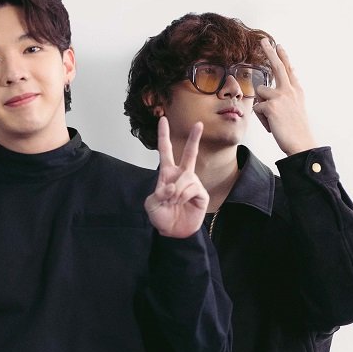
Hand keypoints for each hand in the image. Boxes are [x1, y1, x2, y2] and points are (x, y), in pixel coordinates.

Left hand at [146, 117, 208, 237]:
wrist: (172, 231)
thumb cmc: (161, 216)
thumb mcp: (151, 204)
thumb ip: (159, 193)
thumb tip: (173, 186)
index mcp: (167, 173)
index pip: (165, 151)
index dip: (164, 136)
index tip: (163, 120)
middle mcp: (182, 175)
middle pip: (189, 153)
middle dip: (194, 138)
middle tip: (199, 124)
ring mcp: (193, 183)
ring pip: (185, 179)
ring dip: (175, 193)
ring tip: (173, 202)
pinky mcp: (201, 193)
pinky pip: (191, 189)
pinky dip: (183, 197)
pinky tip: (182, 203)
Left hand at [252, 38, 316, 155]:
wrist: (301, 142)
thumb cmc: (295, 128)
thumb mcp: (295, 107)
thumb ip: (288, 95)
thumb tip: (279, 85)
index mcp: (296, 90)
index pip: (288, 70)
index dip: (283, 57)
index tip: (279, 45)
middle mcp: (290, 90)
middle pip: (277, 67)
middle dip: (270, 52)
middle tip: (263, 41)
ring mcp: (281, 96)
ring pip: (259, 93)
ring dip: (262, 107)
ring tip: (273, 119)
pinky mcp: (271, 106)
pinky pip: (257, 108)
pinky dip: (261, 119)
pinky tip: (272, 125)